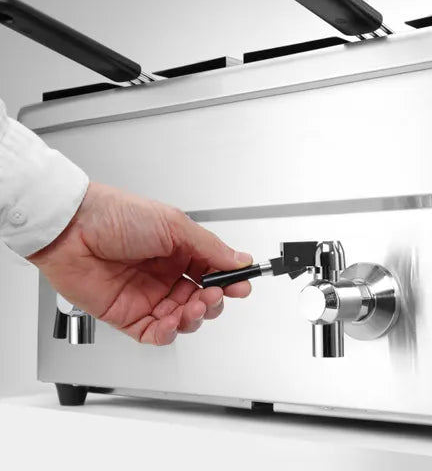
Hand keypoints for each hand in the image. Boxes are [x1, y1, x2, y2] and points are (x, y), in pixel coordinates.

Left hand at [28, 182, 251, 344]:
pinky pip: (155, 334)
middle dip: (214, 302)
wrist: (70, 229)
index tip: (242, 285)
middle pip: (203, 300)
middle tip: (213, 295)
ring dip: (194, 317)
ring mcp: (147, 296)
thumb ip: (210, 248)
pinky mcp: (127, 316)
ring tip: (193, 306)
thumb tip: (240, 261)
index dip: (230, 281)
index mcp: (179, 251)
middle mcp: (166, 275)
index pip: (214, 272)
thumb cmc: (115, 216)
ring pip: (184, 319)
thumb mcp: (173, 225)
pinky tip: (171, 323)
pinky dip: (168, 333)